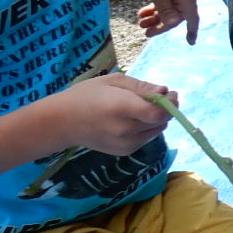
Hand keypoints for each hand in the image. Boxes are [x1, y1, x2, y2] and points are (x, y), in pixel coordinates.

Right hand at [50, 74, 177, 155]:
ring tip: (139, 108)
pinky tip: (131, 120)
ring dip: (156, 119)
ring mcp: (125, 144)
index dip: (170, 104)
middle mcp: (125, 129)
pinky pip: (146, 138)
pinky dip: (147, 128)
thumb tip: (165, 92)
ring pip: (157, 130)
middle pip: (161, 121)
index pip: (158, 113)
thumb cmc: (87, 95)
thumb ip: (141, 87)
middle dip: (166, 109)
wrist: (62, 122)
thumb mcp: (113, 81)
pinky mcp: (124, 151)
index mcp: (122, 108)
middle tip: (157, 98)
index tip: (171, 93)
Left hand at [130, 0, 199, 43]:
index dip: (191, 31)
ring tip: (141, 23)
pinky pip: (168, 1)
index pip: (192, 18)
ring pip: (171, 9)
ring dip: (156, 17)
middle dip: (161, 24)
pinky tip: (143, 12)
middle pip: (178, 16)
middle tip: (145, 32)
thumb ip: (166, 11)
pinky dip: (156, 7)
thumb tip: (175, 23)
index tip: (190, 42)